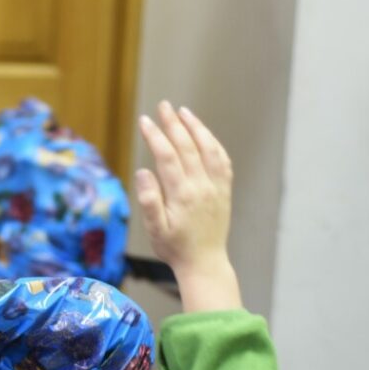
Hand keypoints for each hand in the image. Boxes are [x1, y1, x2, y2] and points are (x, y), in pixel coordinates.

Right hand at [134, 100, 239, 312]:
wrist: (204, 263)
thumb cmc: (174, 248)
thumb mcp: (155, 229)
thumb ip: (149, 200)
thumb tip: (144, 172)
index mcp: (182, 194)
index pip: (167, 156)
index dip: (155, 136)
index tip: (145, 121)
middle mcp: (202, 186)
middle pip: (188, 146)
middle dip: (173, 124)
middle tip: (162, 106)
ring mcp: (216, 187)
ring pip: (208, 149)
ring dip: (196, 128)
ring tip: (183, 112)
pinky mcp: (224, 191)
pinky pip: (223, 161)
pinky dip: (213, 143)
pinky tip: (205, 135)